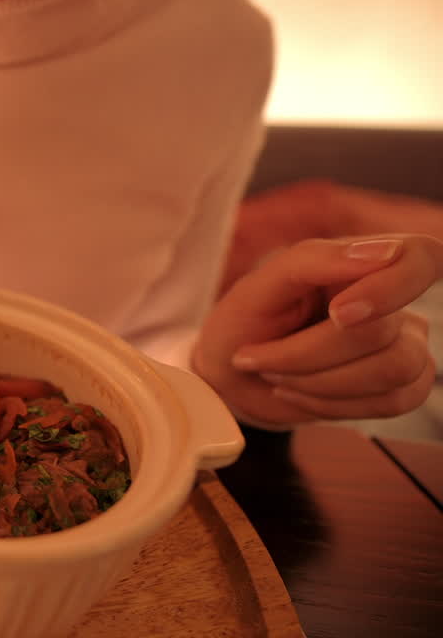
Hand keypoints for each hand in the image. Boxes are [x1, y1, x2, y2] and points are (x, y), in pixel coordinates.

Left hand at [194, 235, 439, 427]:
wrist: (233, 378)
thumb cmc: (246, 323)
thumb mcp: (260, 286)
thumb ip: (315, 260)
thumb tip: (384, 252)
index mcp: (364, 262)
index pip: (422, 257)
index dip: (392, 287)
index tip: (337, 314)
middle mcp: (394, 301)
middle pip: (381, 332)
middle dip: (307, 354)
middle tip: (259, 356)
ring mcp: (406, 344)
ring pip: (393, 370)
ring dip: (318, 381)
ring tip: (277, 375)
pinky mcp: (405, 386)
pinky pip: (394, 402)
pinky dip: (332, 404)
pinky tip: (300, 392)